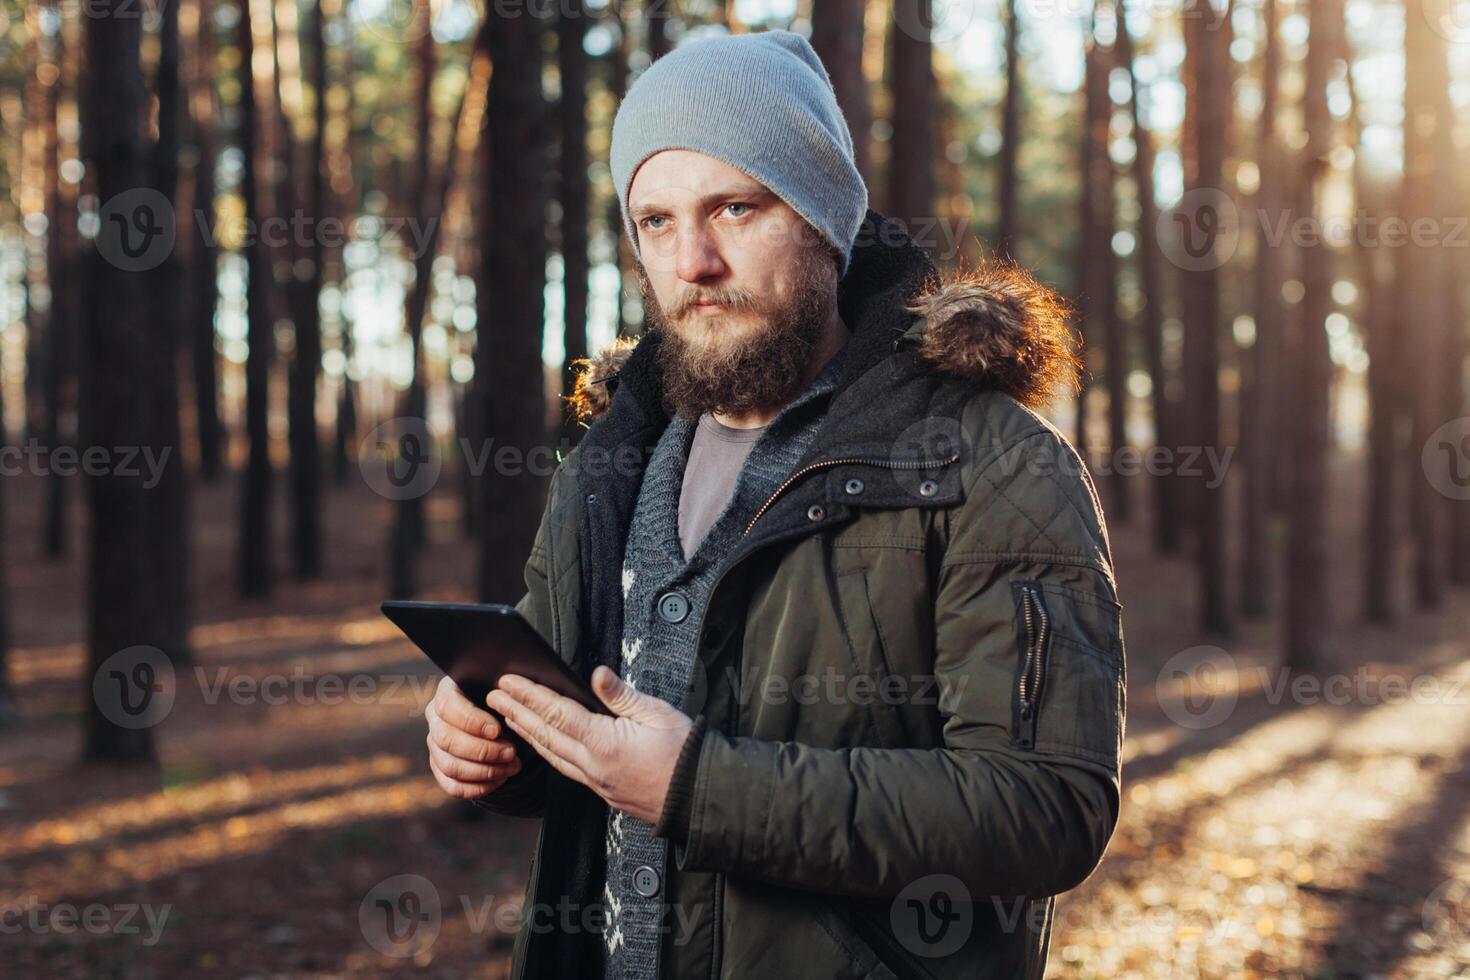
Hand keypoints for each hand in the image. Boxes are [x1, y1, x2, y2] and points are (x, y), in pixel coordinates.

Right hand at [425, 675, 523, 800]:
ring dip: (484, 771)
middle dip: (482, 750)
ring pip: (450, 765)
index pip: (447, 706)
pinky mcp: (441, 769)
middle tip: (511, 752)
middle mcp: (436, 719)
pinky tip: (500, 780)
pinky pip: (453, 786)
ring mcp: (435, 746)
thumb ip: (506, 691)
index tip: (497, 730)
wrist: (500, 721)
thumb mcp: (504, 690)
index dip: (471, 721)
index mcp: (447, 692)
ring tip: (511, 767)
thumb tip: (513, 692)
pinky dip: (478, 787)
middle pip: (446, 739)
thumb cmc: (502, 700)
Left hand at [486, 666, 693, 823]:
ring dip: (526, 733)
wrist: (699, 796)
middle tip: (493, 695)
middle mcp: (593, 766)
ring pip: (551, 755)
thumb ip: (621, 695)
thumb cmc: (685, 752)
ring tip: (507, 716)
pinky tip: (539, 743)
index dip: (530, 695)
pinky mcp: (602, 791)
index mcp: (605, 744)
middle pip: (545, 735)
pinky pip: (564, 768)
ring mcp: (596, 782)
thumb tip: (595, 674)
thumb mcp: (657, 714)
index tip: (508, 681)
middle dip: (516, 713)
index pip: (557, 714)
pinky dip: (546, 752)